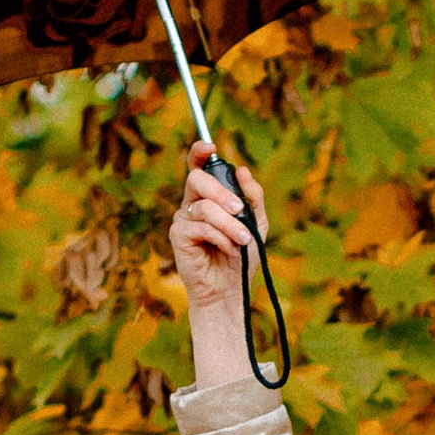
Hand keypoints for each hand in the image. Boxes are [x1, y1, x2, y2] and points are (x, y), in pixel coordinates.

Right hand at [171, 148, 270, 386]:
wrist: (231, 289)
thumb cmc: (242, 256)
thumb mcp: (257, 223)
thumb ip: (252, 197)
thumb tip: (242, 170)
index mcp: (209, 196)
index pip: (198, 167)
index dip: (200, 152)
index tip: (210, 144)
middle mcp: (192, 204)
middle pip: (196, 179)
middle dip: (222, 193)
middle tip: (239, 210)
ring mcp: (183, 219)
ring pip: (203, 207)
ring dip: (228, 223)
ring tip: (242, 240)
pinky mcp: (178, 237)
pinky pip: (199, 227)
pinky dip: (220, 237)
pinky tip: (228, 249)